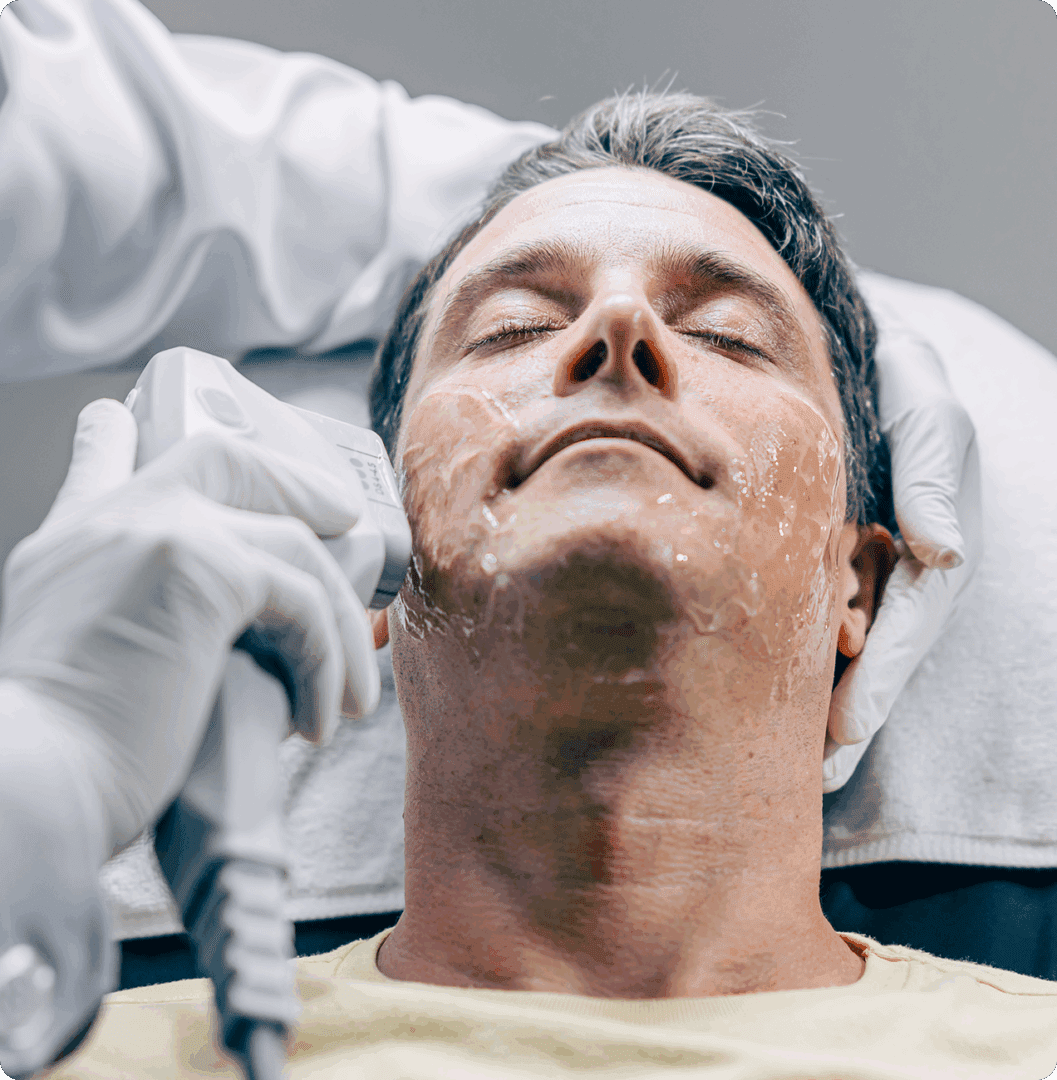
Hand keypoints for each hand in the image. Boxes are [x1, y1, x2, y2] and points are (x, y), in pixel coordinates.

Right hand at [0, 397, 379, 856]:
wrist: (32, 789)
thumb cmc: (62, 752)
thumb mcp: (74, 656)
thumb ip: (128, 614)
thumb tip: (224, 627)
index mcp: (75, 539)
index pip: (105, 454)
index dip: (126, 435)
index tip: (126, 419)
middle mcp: (116, 518)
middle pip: (227, 457)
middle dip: (296, 483)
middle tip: (343, 517)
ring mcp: (162, 533)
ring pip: (293, 543)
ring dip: (337, 621)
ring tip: (352, 693)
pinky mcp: (208, 572)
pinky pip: (305, 598)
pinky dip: (327, 660)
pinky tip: (321, 719)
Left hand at [823, 320, 982, 791]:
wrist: (853, 360)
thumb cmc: (897, 383)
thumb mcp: (927, 413)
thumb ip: (934, 474)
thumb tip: (941, 549)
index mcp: (928, 546)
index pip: (907, 626)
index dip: (879, 680)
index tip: (844, 730)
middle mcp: (894, 569)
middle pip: (870, 656)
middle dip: (841, 717)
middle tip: (805, 779)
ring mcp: (855, 567)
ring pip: (834, 646)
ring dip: (811, 702)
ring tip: (776, 764)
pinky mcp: (816, 558)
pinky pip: (803, 614)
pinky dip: (785, 654)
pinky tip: (747, 691)